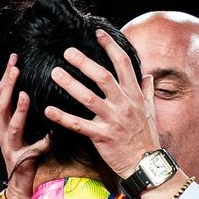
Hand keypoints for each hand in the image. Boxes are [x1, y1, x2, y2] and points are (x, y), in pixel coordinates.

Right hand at [0, 53, 50, 198]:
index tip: (14, 59)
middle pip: (1, 104)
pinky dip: (39, 144)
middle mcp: (4, 132)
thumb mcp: (29, 129)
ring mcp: (10, 146)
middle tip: (15, 66)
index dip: (7, 77)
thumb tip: (49, 98)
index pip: (3, 95)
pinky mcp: (20, 160)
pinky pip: (31, 150)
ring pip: (10, 125)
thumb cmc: (26, 157)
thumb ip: (34, 117)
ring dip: (16, 109)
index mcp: (6, 122)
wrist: (20, 185)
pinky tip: (48, 138)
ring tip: (22, 93)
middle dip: (7, 85)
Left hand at [44, 29, 160, 178]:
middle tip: (67, 51)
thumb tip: (148, 75)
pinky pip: (79, 125)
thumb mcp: (150, 111)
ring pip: (89, 98)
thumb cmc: (146, 137)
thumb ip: (147, 91)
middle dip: (84, 62)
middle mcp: (124, 104)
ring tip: (54, 73)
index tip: (98, 33)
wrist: (146, 164)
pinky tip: (49, 110)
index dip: (111, 47)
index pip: (123, 64)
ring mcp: (113, 120)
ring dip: (70, 84)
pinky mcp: (102, 137)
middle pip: (103, 77)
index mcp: (134, 95)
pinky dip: (63, 117)